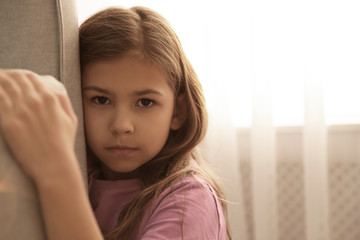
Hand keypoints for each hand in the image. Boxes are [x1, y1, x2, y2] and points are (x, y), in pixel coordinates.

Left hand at [0, 69, 77, 183]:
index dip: (19, 74)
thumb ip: (63, 101)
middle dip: (5, 75)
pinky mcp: (8, 122)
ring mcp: (20, 110)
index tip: (12, 76)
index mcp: (50, 98)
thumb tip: (55, 88)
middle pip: (14, 78)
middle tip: (0, 78)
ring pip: (2, 86)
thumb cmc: (63, 144)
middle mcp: (34, 100)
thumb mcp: (71, 119)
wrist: (54, 164)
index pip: (30, 76)